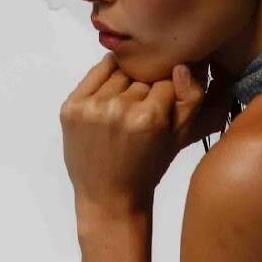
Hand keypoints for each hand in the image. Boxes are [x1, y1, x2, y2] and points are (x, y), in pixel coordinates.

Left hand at [60, 54, 209, 217]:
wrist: (110, 197)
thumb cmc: (147, 169)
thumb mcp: (179, 138)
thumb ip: (191, 98)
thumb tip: (181, 64)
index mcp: (149, 117)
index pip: (167, 81)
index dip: (169, 93)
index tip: (164, 110)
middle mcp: (119, 108)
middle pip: (142, 76)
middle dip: (146, 89)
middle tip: (144, 112)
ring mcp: (91, 107)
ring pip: (119, 72)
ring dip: (125, 84)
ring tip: (126, 109)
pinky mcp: (71, 107)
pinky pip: (95, 74)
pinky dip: (105, 80)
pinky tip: (110, 98)